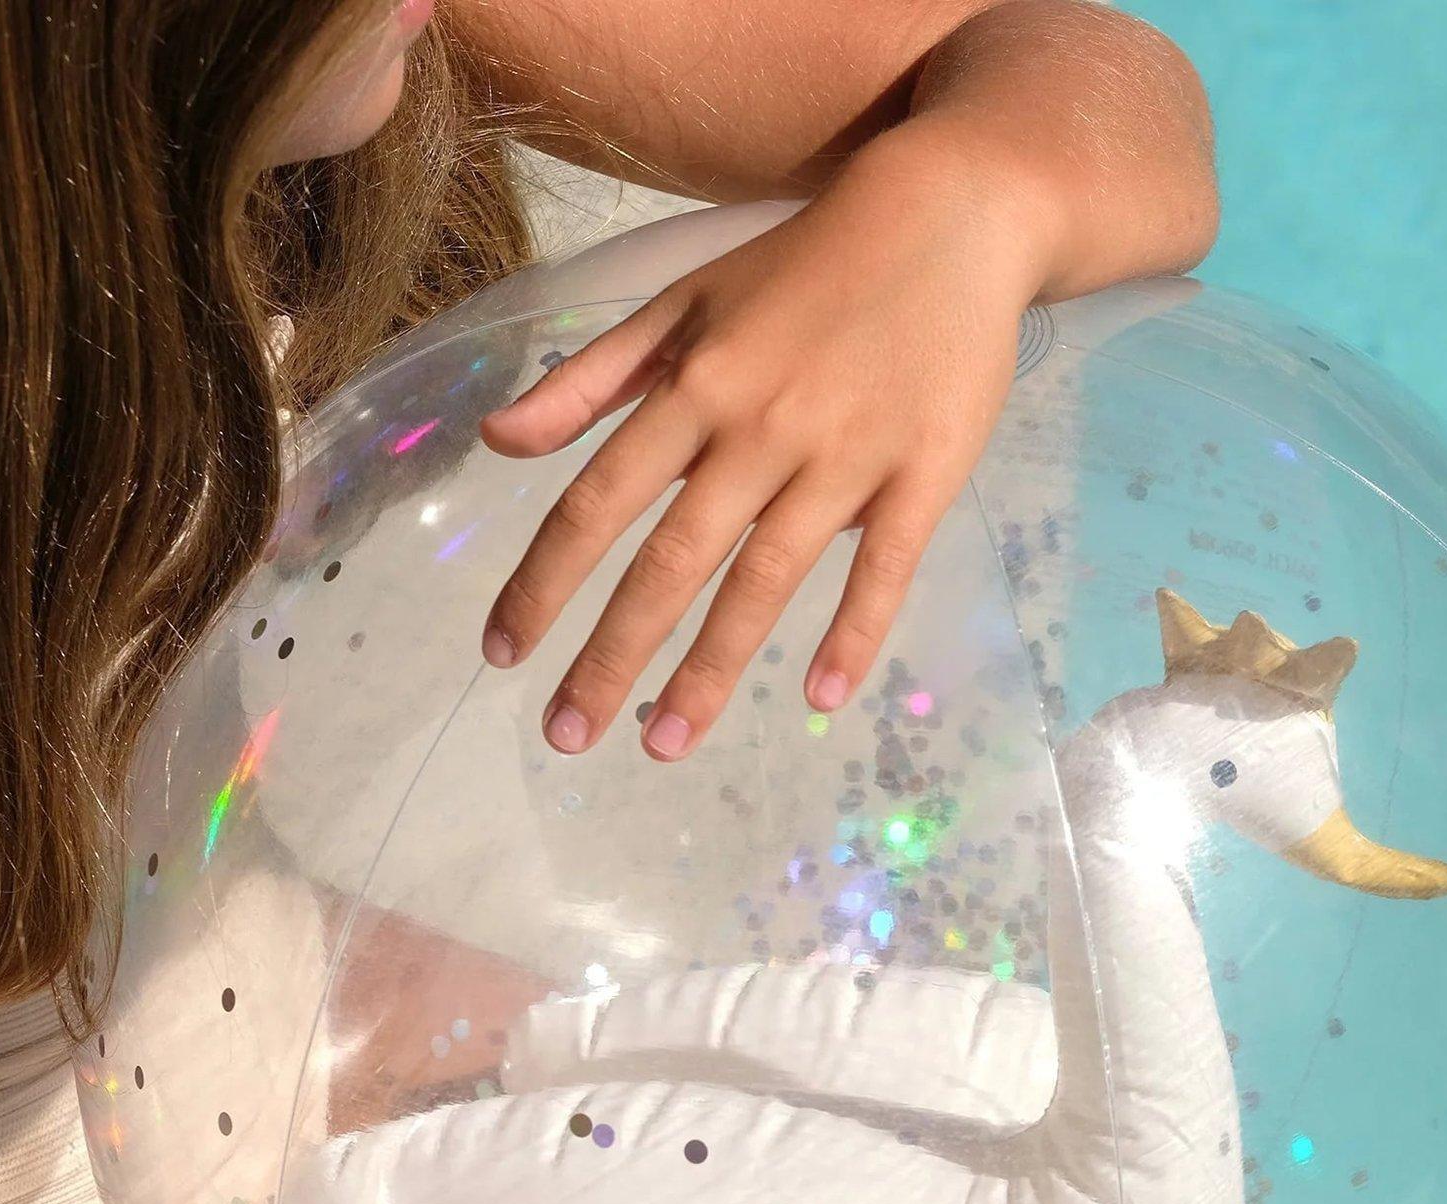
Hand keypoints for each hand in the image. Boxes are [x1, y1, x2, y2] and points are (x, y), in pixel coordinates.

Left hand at [478, 130, 1052, 762]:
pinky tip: (818, 701)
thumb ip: (592, 378)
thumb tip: (497, 441)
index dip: (543, 582)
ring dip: (710, 669)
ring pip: (764, 579)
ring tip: (663, 742)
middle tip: (566, 734)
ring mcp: (843, 457)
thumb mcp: (683, 302)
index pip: (597, 502)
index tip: (502, 654)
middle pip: (670, 560)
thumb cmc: (804, 266)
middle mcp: (757, 429)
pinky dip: (851, 634)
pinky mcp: (922, 477)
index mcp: (693, 386)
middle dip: (611, 654)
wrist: (949, 217)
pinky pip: (882, 570)